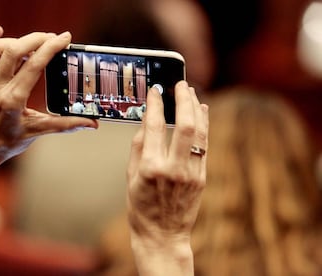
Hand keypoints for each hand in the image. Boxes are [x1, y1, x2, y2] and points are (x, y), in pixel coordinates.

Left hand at [0, 27, 97, 203]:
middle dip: (37, 38)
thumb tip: (92, 124)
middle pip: (15, 50)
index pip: (35, 65)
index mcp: (14, 99)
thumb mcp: (38, 131)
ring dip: (15, 40)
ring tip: (31, 45)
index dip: (51, 47)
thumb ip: (66, 125)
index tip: (64, 38)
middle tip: (52, 38)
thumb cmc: (7, 142)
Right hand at [127, 81, 208, 274]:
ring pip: (200, 132)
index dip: (155, 104)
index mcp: (151, 167)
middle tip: (180, 84)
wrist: (163, 235)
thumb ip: (139, 147)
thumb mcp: (131, 177)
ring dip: (197, 109)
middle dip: (184, 99)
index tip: (155, 90)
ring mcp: (191, 172)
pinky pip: (205, 145)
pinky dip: (204, 125)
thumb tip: (146, 122)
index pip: (154, 126)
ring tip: (192, 92)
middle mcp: (173, 167)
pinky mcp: (202, 177)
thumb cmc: (141, 207)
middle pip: (185, 124)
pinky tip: (202, 113)